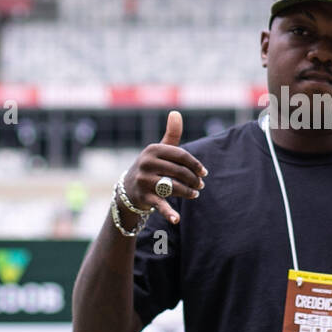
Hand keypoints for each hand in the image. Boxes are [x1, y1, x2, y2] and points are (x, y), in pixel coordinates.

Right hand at [123, 110, 207, 224]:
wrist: (127, 189)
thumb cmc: (150, 167)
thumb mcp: (158, 150)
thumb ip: (171, 134)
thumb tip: (176, 112)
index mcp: (152, 150)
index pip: (181, 155)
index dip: (195, 164)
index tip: (204, 172)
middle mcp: (146, 163)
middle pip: (179, 172)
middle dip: (193, 180)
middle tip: (200, 186)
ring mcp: (144, 181)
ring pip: (174, 187)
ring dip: (188, 192)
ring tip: (195, 194)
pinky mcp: (144, 197)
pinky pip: (159, 204)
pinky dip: (168, 212)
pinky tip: (176, 218)